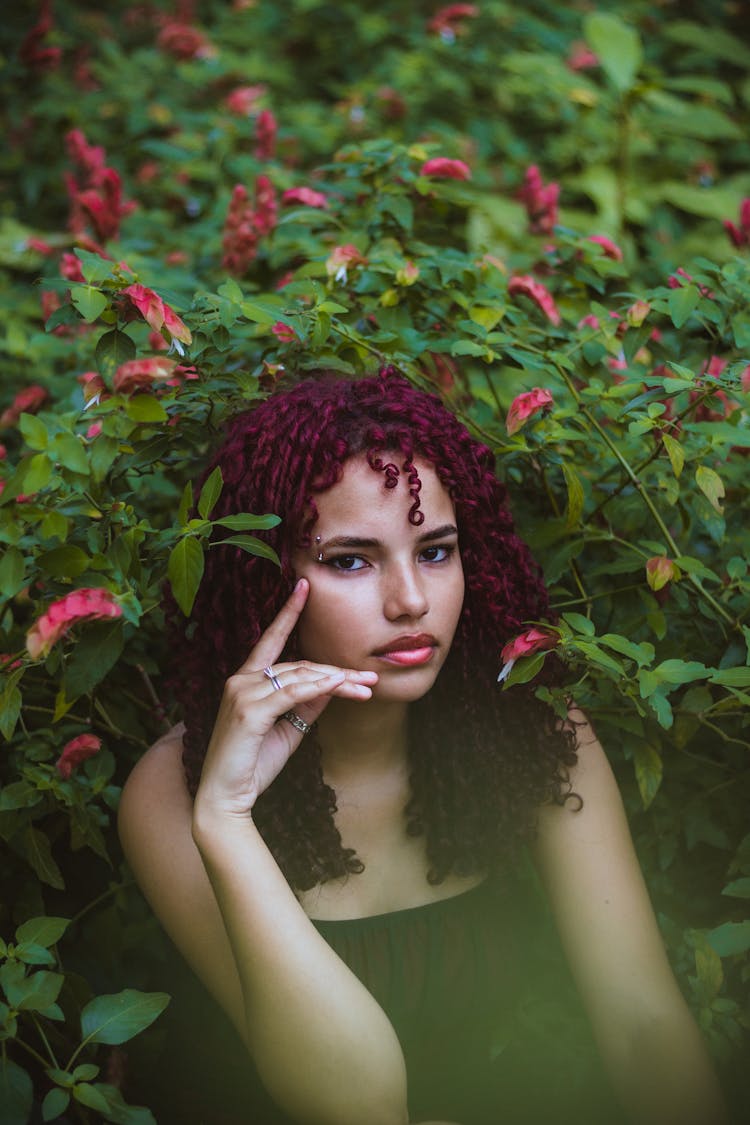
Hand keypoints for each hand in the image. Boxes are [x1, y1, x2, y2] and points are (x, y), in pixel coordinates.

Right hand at [193, 579, 377, 819]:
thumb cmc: (254, 764)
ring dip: (337, 682)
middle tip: (370, 678)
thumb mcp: (289, 728)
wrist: (227, 798)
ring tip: (366, 688)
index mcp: (246, 680)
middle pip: (300, 665)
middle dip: (337, 672)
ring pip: (300, 677)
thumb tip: (332, 685)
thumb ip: (306, 703)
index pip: (271, 639)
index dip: (288, 612)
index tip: (302, 586)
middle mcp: (241, 680)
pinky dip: (319, 689)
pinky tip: (341, 687)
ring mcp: (242, 693)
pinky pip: (293, 693)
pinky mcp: (249, 710)